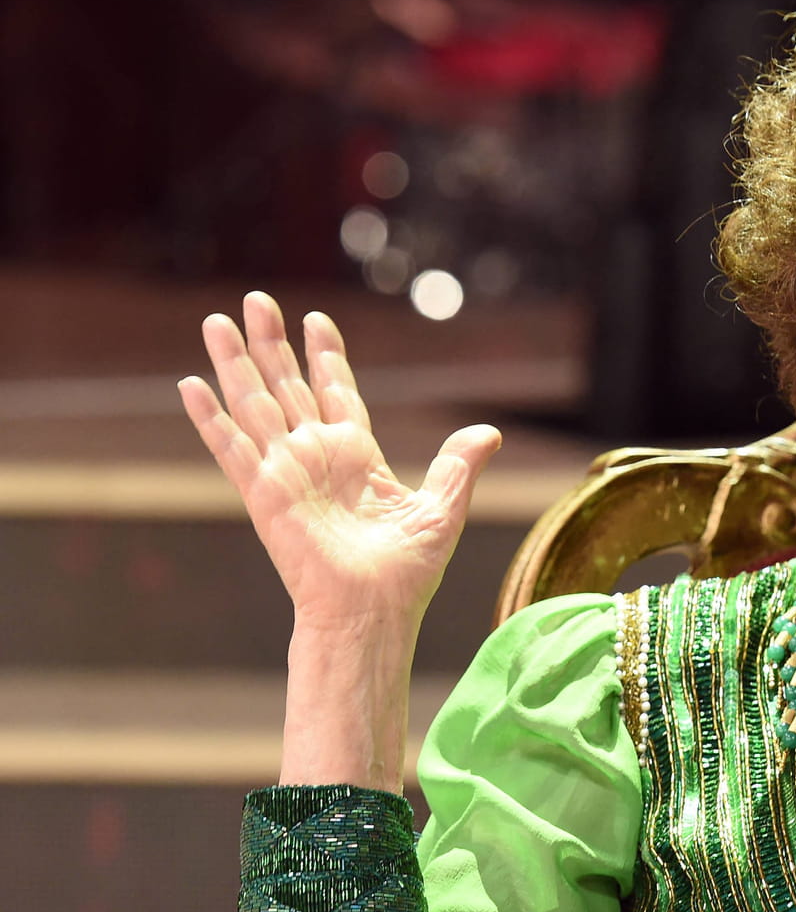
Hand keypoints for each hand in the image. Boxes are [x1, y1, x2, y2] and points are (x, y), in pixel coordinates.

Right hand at [178, 292, 501, 639]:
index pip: (335, 393)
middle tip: (258, 299)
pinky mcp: (264, 493)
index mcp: (356, 455)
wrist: (374, 612)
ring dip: (236, 363)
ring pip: (255, 404)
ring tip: (218, 320)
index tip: (316, 320)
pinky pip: (231, 448)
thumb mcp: (443, 509)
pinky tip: (189, 386)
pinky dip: (210, 418)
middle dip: (273, 343)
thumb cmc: (405, 573)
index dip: (326, 357)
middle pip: (288, 385)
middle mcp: (316, 456)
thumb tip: (490, 432)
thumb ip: (459, 465)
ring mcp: (286, 471)